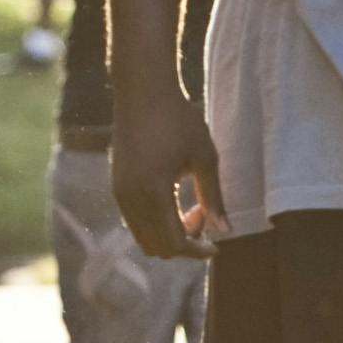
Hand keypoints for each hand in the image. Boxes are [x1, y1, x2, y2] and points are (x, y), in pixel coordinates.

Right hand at [112, 96, 222, 260]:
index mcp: (153, 192)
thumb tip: (225, 231)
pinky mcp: (116, 185)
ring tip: (192, 206)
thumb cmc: (179, 119)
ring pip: (144, 236)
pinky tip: (175, 198)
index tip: (216, 245)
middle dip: (184, 242)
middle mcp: (130, 198)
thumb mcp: (205, 158)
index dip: (196, 251)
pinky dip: (156, 222)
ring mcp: (119, 193)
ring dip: (169, 233)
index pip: (173, 243)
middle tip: (204, 215)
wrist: (143, 91)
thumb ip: (214, 198)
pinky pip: (135, 221)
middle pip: (156, 247)